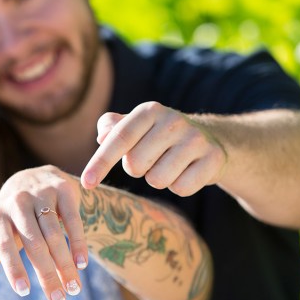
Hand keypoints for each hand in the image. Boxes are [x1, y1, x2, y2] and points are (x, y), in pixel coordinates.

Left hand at [0, 166, 88, 299]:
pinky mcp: (63, 189)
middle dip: (47, 274)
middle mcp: (18, 202)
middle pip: (34, 244)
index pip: (3, 245)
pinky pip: (73, 219)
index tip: (24, 292)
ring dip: (65, 264)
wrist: (35, 175)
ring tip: (73, 288)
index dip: (13, 268)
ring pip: (54, 234)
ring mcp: (41, 193)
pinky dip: (78, 243)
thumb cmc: (14, 215)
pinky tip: (81, 264)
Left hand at [81, 102, 226, 195]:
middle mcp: (173, 121)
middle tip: (151, 158)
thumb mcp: (135, 125)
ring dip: (158, 179)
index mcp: (149, 111)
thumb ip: (111, 127)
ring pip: (157, 180)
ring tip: (168, 164)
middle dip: (136, 169)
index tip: (86, 184)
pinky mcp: (213, 159)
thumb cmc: (158, 135)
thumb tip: (102, 136)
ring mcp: (195, 140)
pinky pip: (181, 189)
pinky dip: (179, 186)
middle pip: (135, 165)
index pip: (119, 138)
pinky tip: (186, 171)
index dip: (100, 162)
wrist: (209, 139)